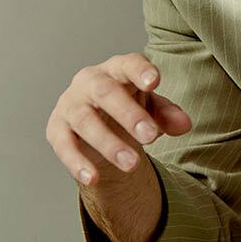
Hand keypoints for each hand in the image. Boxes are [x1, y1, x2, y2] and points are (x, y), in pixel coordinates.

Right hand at [45, 53, 191, 185]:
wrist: (97, 126)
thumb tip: (184, 124)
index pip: (128, 64)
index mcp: (117, 70)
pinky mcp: (56, 128)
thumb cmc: (128, 108)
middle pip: (106, 92)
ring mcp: (70, 104)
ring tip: (133, 165)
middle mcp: (90, 82)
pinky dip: (77, 163)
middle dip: (129, 114)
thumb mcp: (151, 109)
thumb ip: (167, 114)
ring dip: (109, 144)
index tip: (154, 82)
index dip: (140, 71)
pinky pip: (64, 145)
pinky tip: (93, 178)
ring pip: (85, 121)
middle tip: (150, 136)